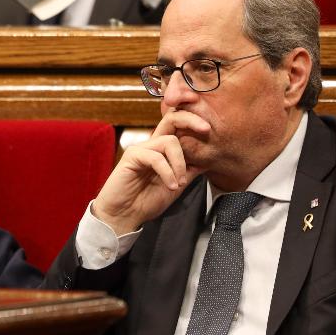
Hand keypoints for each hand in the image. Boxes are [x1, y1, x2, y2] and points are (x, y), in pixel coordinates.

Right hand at [92, 109, 210, 233]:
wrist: (125, 215)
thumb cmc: (147, 201)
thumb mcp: (178, 185)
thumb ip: (190, 170)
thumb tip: (209, 159)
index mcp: (163, 149)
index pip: (178, 126)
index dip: (194, 122)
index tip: (211, 131)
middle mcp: (152, 144)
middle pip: (172, 119)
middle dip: (191, 120)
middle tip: (207, 129)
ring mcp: (142, 148)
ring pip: (169, 141)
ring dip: (180, 163)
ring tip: (180, 183)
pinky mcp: (132, 156)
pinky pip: (156, 158)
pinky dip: (168, 173)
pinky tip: (170, 186)